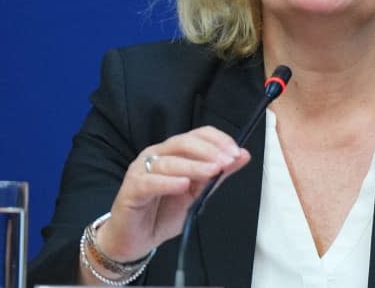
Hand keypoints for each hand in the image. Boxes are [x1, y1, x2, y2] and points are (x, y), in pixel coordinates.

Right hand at [93, 126, 249, 261]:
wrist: (137, 239)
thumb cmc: (163, 213)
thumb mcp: (197, 194)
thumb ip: (218, 175)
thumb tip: (243, 155)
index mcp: (174, 152)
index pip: (198, 135)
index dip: (218, 141)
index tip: (236, 154)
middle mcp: (157, 155)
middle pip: (184, 142)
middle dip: (210, 151)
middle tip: (227, 162)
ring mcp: (142, 170)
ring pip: (170, 161)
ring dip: (194, 166)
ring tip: (213, 172)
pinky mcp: (132, 188)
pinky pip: (150, 182)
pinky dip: (168, 182)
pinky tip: (183, 185)